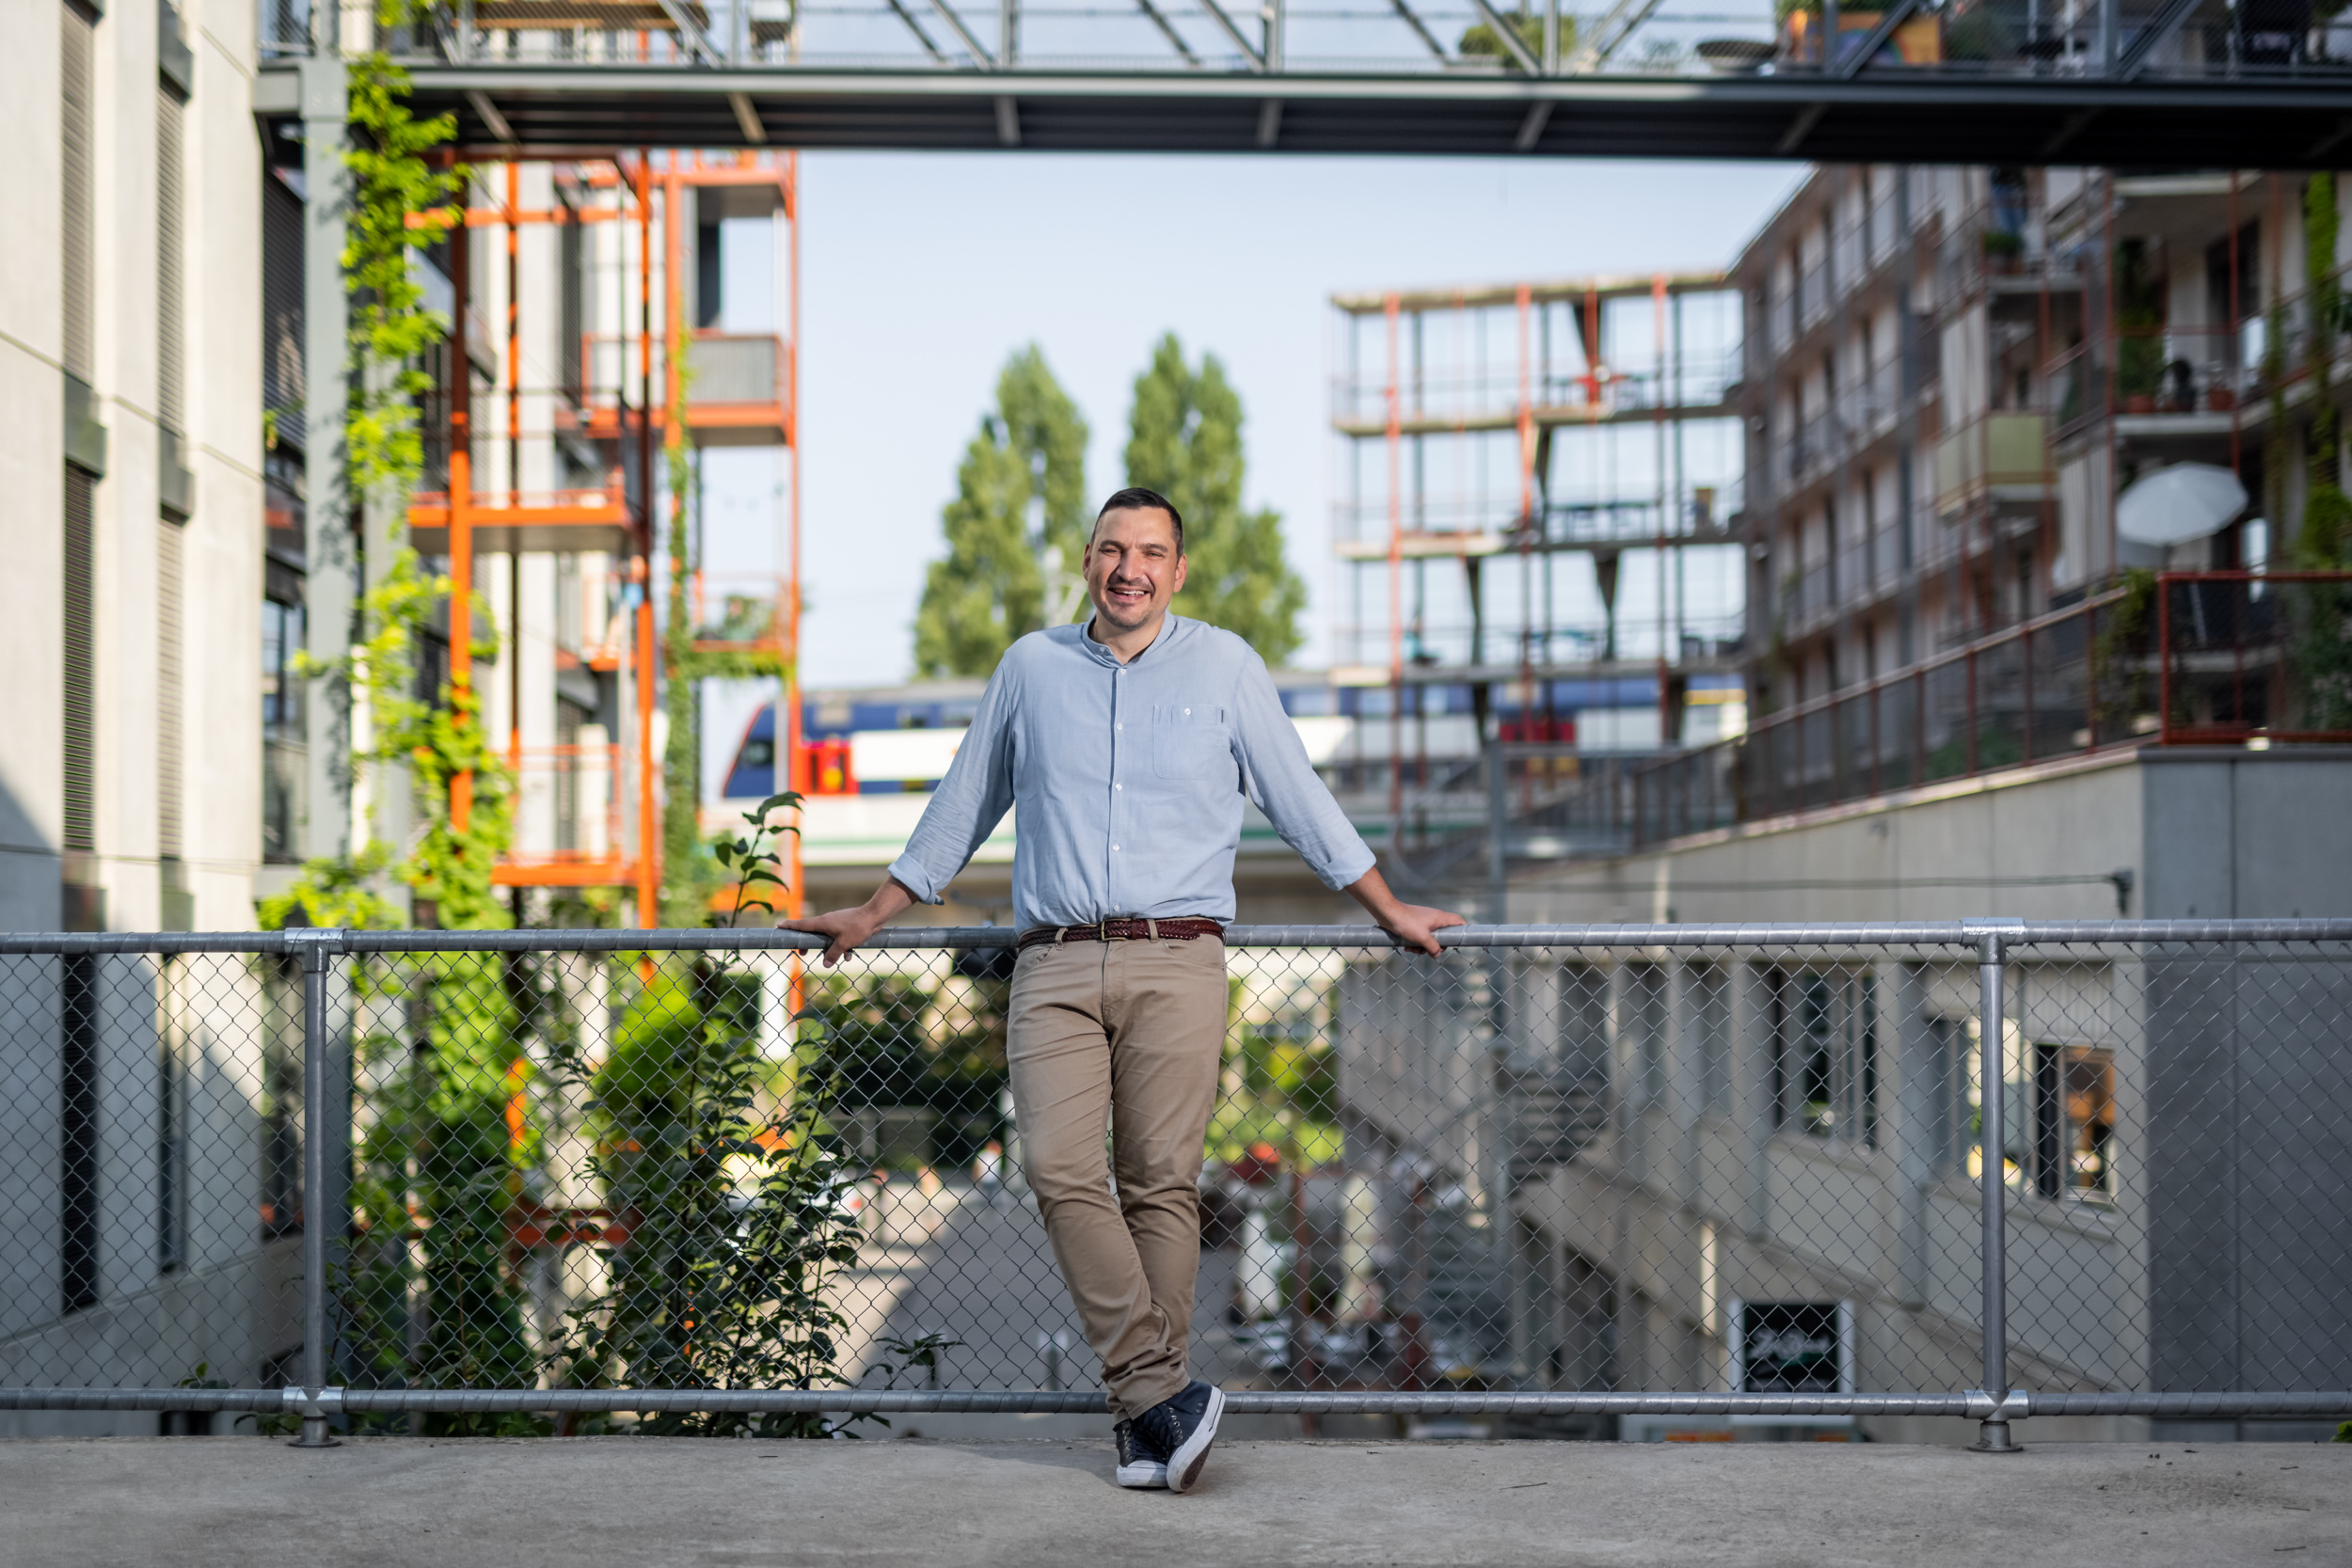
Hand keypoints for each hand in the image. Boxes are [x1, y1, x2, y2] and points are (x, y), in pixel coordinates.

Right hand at [779, 879, 914, 965]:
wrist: (874, 916)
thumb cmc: (857, 927)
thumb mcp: (844, 943)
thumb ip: (833, 954)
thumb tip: (825, 963)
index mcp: (823, 923)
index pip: (801, 924)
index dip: (789, 926)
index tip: (778, 926)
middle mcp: (827, 921)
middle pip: (812, 933)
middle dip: (809, 944)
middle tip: (802, 953)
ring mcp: (836, 923)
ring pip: (827, 938)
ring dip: (830, 949)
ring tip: (833, 959)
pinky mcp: (845, 926)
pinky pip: (839, 938)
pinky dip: (842, 947)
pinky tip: (850, 955)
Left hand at [1342, 867, 1465, 955]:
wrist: (1387, 913)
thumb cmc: (1406, 922)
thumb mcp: (1423, 938)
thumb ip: (1433, 947)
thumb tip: (1437, 955)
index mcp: (1440, 918)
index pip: (1459, 922)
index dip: (1462, 931)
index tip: (1457, 942)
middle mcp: (1434, 919)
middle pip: (1443, 935)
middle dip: (1435, 946)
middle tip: (1428, 951)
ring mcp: (1424, 921)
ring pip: (1430, 938)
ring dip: (1423, 947)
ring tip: (1413, 949)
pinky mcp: (1414, 925)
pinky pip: (1420, 937)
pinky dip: (1415, 943)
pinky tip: (1407, 947)